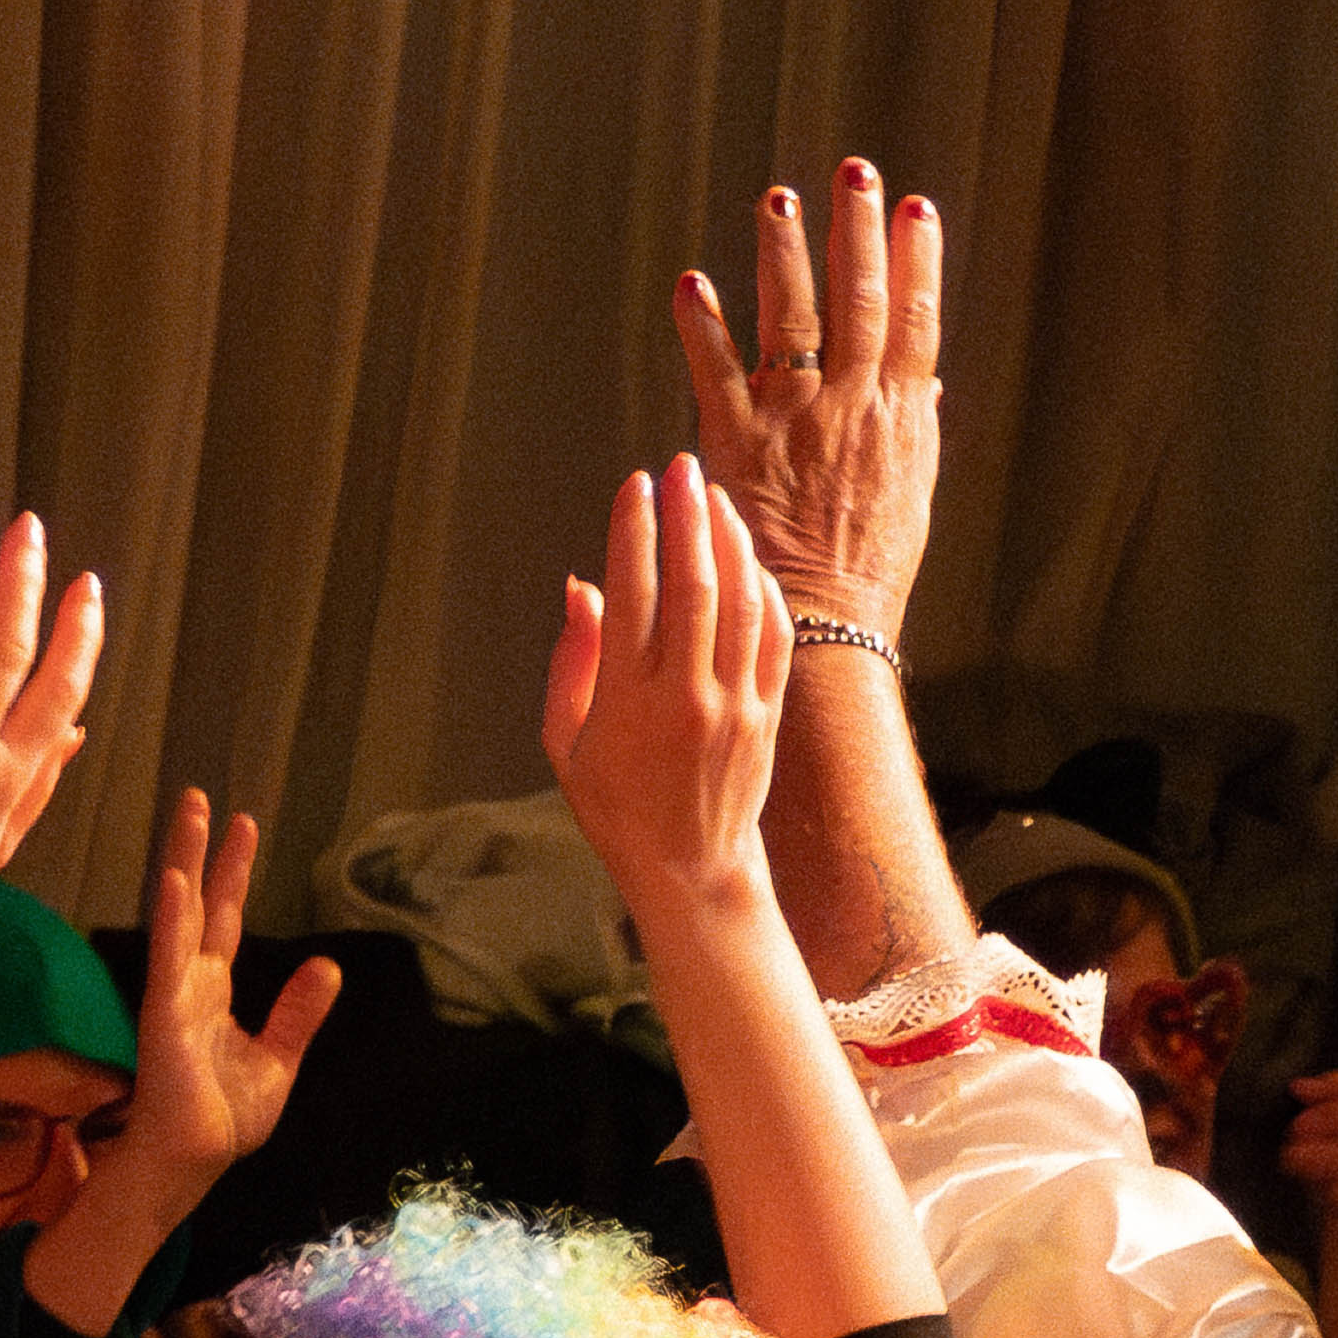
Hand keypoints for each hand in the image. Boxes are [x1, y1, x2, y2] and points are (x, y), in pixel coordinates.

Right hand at [114, 793, 340, 1194]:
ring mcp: (173, 995)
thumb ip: (297, 1013)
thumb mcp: (278, 1061)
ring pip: (179, 915)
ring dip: (183, 861)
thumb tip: (326, 967)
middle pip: (198, 902)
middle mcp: (188, 983)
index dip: (232, 872)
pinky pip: (167, 959)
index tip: (242, 825)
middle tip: (203, 797)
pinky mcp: (164, 1016)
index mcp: (212, 993)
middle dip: (201, 851)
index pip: (223, 919)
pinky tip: (173, 879)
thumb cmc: (224, 1120)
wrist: (194, 1163)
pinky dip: (171, 918)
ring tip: (189, 812)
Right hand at [544, 447, 788, 919]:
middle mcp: (685, 697)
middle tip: (680, 467)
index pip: (634, 594)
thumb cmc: (615, 806)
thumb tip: (581, 587)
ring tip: (714, 497)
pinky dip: (761, 588)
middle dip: (686, 517)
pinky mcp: (768, 714)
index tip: (634, 486)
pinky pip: (771, 635)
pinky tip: (746, 556)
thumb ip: (571, 663)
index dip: (634, 532)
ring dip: (728, 541)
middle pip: (692, 585)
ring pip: (738, 602)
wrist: (691, 870)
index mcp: (627, 702)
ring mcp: (735, 704)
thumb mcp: (565, 743)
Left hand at [674, 154, 943, 637]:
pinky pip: (715, 370)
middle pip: (861, 300)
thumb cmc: (868, 570)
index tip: (917, 208)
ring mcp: (795, 420)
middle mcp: (852, 407)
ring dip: (784, 254)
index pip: (916, 321)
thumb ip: (913, 429)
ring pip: (793, 317)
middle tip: (855, 171)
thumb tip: (926, 380)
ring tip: (779, 200)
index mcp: (900, 418)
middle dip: (859, 230)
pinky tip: (691, 281)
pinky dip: (702, 324)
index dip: (917, 261)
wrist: (826, 628)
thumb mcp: (911, 495)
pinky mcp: (738, 442)